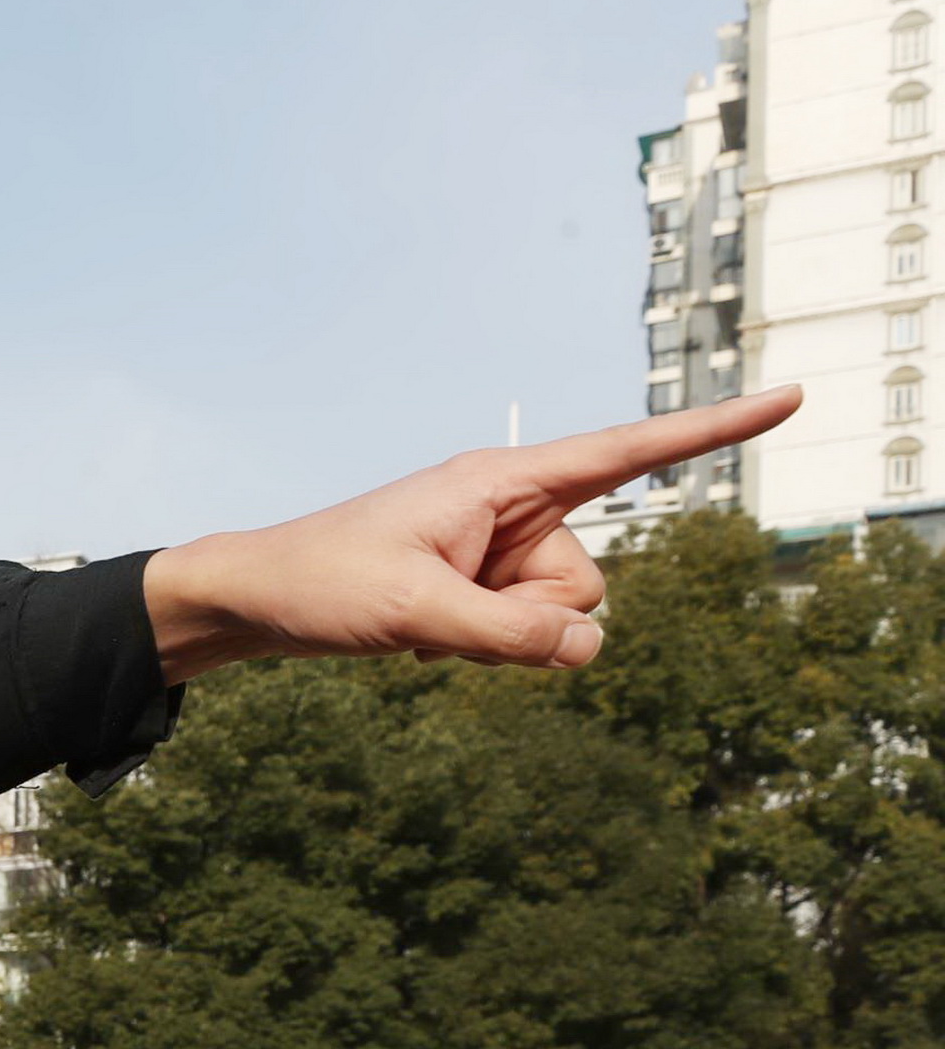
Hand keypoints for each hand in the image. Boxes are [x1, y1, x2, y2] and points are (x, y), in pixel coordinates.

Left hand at [140, 392, 798, 684]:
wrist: (258, 598)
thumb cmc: (323, 586)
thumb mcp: (414, 615)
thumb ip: (510, 636)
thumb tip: (589, 653)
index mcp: (505, 481)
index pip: (630, 453)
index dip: (714, 430)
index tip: (790, 395)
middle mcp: (516, 507)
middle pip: (586, 586)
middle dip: (527, 620)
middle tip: (439, 612)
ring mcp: (502, 549)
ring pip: (558, 621)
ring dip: (498, 638)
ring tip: (421, 621)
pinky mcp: (486, 584)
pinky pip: (524, 634)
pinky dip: (480, 645)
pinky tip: (420, 634)